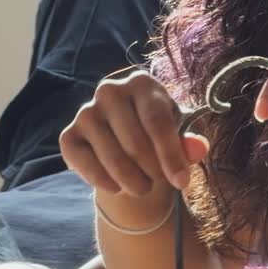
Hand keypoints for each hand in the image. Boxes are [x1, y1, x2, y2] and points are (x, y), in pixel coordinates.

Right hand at [58, 70, 208, 198]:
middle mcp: (109, 90)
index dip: (171, 155)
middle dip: (153, 172)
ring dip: (133, 183)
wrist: (124, 142)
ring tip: (143, 186)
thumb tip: (199, 148)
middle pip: (136, 144)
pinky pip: (87, 167)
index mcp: (141, 82)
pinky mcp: (69, 135)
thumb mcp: (178, 135)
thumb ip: (189, 142)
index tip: (183, 182)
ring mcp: (86, 112)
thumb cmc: (158, 134)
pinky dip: (106, 183)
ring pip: (114, 160)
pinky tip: (117, 186)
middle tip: (159, 181)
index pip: (157, 121)